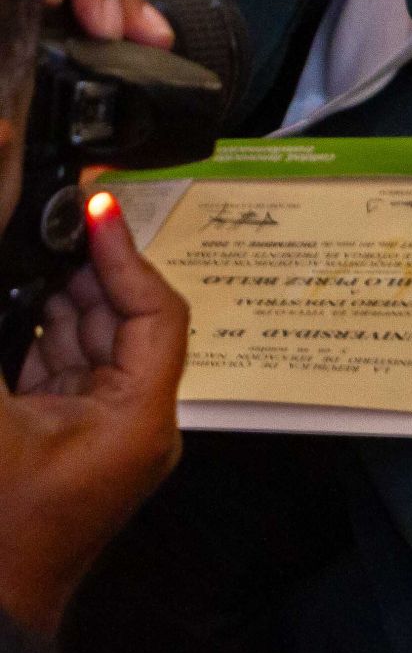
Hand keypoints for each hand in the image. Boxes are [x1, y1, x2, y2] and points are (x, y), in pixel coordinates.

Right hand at [0, 192, 188, 635]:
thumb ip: (5, 340)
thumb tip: (10, 293)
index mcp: (138, 419)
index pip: (156, 312)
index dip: (124, 254)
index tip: (95, 206)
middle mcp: (132, 426)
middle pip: (121, 322)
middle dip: (83, 267)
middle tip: (50, 215)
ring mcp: (97, 438)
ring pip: (85, 344)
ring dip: (55, 297)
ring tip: (27, 245)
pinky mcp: (60, 447)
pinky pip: (57, 374)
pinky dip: (34, 337)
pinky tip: (12, 303)